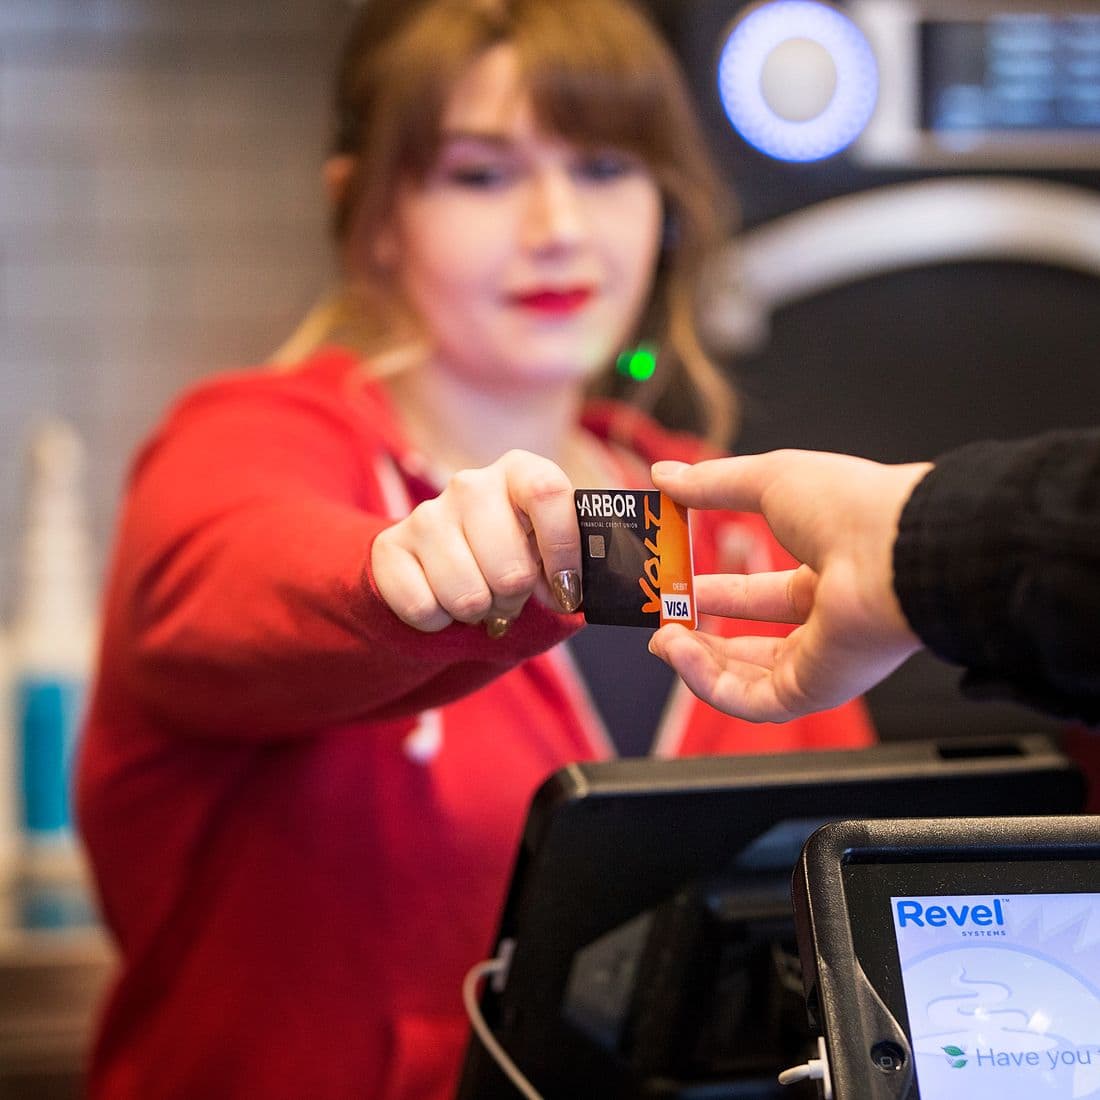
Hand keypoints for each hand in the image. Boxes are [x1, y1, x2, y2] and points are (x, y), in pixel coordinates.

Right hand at [371, 450, 581, 632]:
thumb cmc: (510, 552)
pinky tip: (442, 599)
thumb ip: (566, 562)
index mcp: (518, 471)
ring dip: (479, 612)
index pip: (548, 492)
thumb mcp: (546, 547)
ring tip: (479, 596)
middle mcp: (470, 485)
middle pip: (510, 569)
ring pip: (468, 598)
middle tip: (510, 594)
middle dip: (516, 598)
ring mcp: (427, 515)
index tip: (566, 589)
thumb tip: (570, 593)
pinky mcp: (390, 548)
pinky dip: (439, 622)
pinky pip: (425, 609)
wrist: (439, 558)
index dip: (563, 550)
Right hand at [648, 450, 932, 720]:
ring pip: (747, 677)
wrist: (893, 550)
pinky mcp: (814, 690)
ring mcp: (822, 659)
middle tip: (662, 620)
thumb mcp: (768, 481)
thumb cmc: (849, 509)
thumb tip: (665, 474)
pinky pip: (751, 700)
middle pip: (751, 641)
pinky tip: (680, 654)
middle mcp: (827, 620)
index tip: (676, 583)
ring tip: (662, 639)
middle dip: (701, 632)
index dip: (716, 592)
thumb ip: (713, 483)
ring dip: (697, 661)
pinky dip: (708, 682)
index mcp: (826, 572)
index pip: (761, 594)